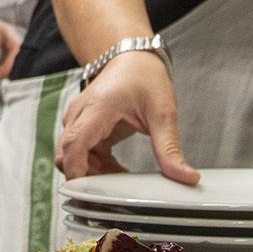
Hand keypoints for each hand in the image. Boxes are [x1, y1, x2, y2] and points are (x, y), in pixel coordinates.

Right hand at [57, 50, 195, 182]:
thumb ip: (170, 148)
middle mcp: (81, 115)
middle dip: (84, 178)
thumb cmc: (144, 76)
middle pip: (66, 155)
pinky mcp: (84, 128)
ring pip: (72, 157)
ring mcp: (79, 121)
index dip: (77, 172)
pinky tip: (117, 171)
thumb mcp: (163, 112)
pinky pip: (82, 155)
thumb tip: (186, 176)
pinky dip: (96, 168)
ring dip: (92, 174)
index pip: (74, 144)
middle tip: (111, 194)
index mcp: (98, 108)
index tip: (91, 193)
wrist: (131, 57)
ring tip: (121, 180)